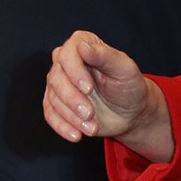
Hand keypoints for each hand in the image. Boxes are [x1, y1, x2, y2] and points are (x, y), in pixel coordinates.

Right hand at [43, 31, 173, 161]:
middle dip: (72, 99)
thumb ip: (105, 55)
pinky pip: (50, 114)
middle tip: (90, 114)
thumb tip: (83, 46)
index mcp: (83, 44)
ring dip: (71, 116)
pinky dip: (62, 126)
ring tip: (92, 127)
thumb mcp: (124, 69)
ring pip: (52, 98)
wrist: (131, 112)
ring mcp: (60, 83)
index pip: (68, 53)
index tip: (89, 89)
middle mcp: (67, 61)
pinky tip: (76, 135)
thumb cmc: (129, 86)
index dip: (75, 72)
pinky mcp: (56, 103)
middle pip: (55, 78)